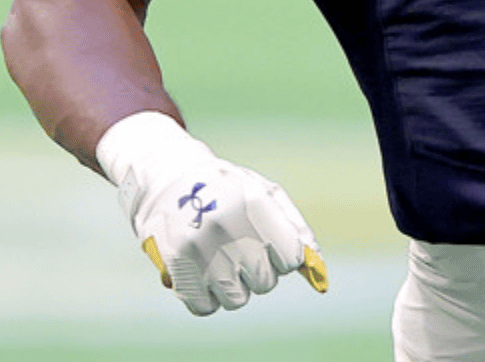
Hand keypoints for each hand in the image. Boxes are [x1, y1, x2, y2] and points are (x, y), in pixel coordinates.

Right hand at [97, 111, 325, 315]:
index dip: (282, 255)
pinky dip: (205, 297)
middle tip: (240, 248)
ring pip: (236, 299)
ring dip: (233, 286)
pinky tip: (201, 272)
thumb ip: (296, 230)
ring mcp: (200, 248)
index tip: (268, 243)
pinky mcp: (175, 266)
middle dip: (258, 270)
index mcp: (256, 203)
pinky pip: (204, 307)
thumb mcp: (265, 193)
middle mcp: (228, 227)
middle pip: (265, 282)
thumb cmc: (227, 189)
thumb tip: (318, 275)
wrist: (166, 177)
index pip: (290, 259)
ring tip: (220, 260)